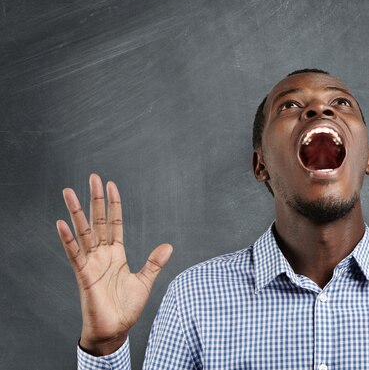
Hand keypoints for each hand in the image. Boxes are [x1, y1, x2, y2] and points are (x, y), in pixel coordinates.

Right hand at [56, 174, 172, 354]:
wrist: (115, 330)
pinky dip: (68, 239)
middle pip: (98, 221)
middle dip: (95, 200)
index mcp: (116, 254)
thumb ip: (154, 263)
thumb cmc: (126, 308)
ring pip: (83, 232)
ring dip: (76, 212)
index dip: (114, 204)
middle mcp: (102, 254)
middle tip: (93, 177)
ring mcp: (91, 263)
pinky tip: (61, 224)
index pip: (115, 222)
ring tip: (69, 192)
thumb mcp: (144, 281)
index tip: (111, 185)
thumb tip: (168, 245)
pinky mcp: (83, 275)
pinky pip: (74, 254)